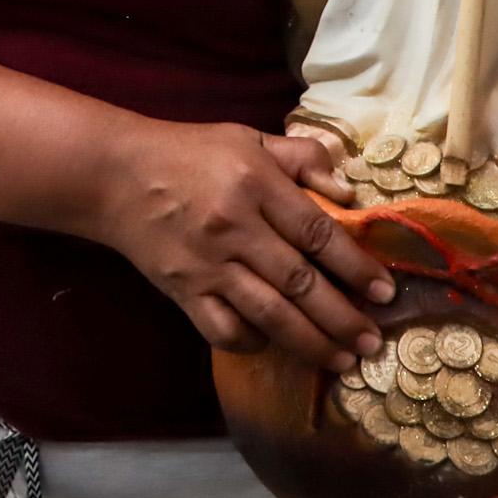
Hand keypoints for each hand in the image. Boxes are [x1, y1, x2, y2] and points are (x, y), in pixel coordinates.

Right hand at [92, 121, 396, 367]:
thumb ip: (301, 158)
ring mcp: (207, 264)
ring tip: (343, 360)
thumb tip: (347, 193)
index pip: (318, 233)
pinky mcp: (183, 290)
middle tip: (372, 342)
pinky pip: (224, 329)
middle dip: (343, 318)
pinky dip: (253, 342)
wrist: (113, 175)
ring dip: (312, 343)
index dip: (357, 266)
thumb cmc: (187, 153)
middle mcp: (234, 227)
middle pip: (301, 283)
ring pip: (270, 314)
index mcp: (254, 183)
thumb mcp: (246, 137)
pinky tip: (276, 344)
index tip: (385, 292)